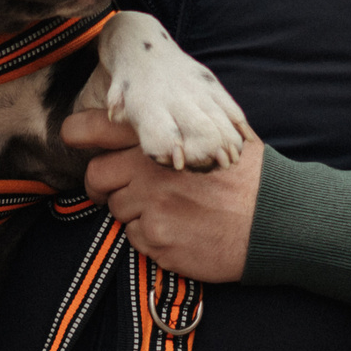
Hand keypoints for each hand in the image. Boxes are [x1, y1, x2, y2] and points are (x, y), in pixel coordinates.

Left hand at [64, 111, 259, 281]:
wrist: (276, 219)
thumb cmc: (249, 174)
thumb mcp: (217, 131)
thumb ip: (179, 123)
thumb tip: (149, 110)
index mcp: (162, 137)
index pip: (95, 128)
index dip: (78, 133)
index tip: (75, 138)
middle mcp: (149, 170)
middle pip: (96, 176)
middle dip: (104, 185)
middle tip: (124, 190)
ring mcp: (152, 207)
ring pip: (117, 210)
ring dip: (134, 212)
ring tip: (171, 210)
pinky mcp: (158, 241)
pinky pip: (136, 239)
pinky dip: (152, 237)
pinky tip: (180, 230)